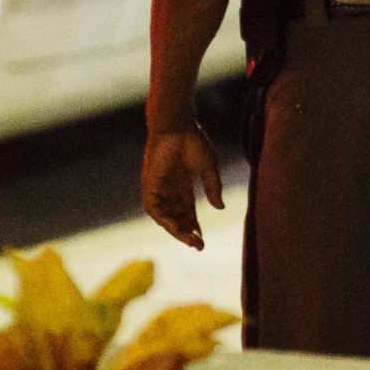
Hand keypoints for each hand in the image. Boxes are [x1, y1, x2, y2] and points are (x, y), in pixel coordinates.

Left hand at [141, 126, 224, 248]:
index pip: (188, 211)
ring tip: (188, 239)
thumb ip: (213, 187)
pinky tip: (174, 227)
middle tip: (197, 245)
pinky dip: (163, 218)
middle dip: (186, 232)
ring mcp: (159, 187)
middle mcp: (170, 189)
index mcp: (183, 184)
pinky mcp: (150, 184)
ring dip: (175, 229)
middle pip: (176, 217)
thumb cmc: (193, 140)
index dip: (194, 226)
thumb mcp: (208, 167)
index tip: (202, 240)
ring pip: (165, 216)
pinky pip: (154, 208)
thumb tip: (220, 208)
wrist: (177, 124)